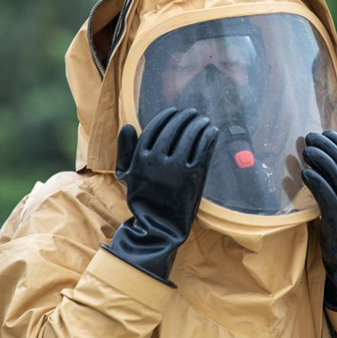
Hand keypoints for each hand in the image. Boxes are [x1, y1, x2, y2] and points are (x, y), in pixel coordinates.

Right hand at [105, 107, 217, 282]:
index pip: (155, 128)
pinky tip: (212, 131)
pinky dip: (208, 137)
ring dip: (199, 124)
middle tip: (193, 112)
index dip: (166, 117)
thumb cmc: (142, 198)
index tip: (175, 111)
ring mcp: (176, 169)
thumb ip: (125, 150)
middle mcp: (157, 162)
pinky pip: (202, 150)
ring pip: (189, 137)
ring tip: (203, 120)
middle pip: (173, 130)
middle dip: (185, 117)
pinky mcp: (193, 177)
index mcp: (140, 159)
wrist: (158, 226)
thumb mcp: (126, 175)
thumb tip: (127, 126)